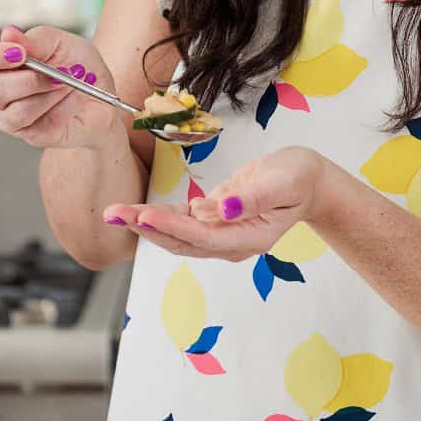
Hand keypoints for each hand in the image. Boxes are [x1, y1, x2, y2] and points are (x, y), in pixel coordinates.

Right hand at [0, 25, 120, 149]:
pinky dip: (57, 107)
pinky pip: (34, 123)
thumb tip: (9, 33)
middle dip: (29, 79)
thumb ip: (36, 39)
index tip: (18, 53)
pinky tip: (69, 98)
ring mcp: (9, 115)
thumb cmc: (77, 66)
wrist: (103, 96)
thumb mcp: (63, 43)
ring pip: (15, 110)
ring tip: (68, 83)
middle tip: (56, 71)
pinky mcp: (28, 134)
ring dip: (48, 93)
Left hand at [102, 147, 326, 261]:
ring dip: (145, 223)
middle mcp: (229, 242)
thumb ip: (253, 198)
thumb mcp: (282, 181)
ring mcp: (220, 234)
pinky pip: (181, 221)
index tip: (144, 215)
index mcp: (247, 238)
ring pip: (176, 234)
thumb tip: (222, 209)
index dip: (170, 227)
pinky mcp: (214, 219)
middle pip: (181, 240)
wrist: (307, 181)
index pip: (201, 235)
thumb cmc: (297, 178)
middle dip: (145, 227)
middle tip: (113, 213)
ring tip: (115, 212)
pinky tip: (137, 211)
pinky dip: (159, 216)